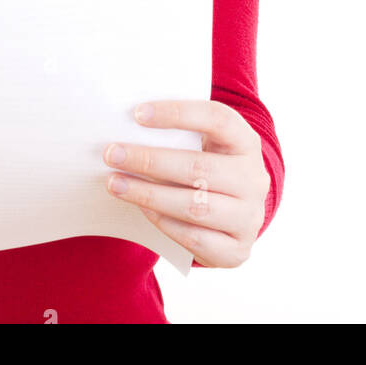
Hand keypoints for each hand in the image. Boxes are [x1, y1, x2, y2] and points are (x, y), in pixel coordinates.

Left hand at [103, 100, 269, 267]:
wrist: (235, 211)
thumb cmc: (207, 164)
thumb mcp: (204, 143)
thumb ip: (177, 133)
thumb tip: (125, 124)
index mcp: (246, 142)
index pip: (217, 119)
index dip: (178, 113)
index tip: (137, 114)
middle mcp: (253, 179)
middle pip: (199, 168)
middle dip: (149, 161)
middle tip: (112, 154)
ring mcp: (249, 217)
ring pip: (195, 206)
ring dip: (148, 194)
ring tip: (115, 183)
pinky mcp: (237, 250)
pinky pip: (194, 238)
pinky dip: (163, 222)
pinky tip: (140, 208)